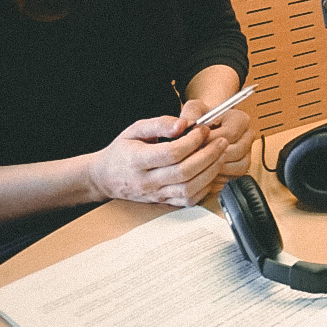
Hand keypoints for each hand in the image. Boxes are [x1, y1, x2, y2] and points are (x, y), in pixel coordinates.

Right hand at [89, 116, 228, 206]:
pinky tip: (211, 172)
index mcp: (136, 160)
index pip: (171, 153)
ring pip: (189, 189)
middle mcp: (146, 181)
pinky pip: (189, 200)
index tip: (203, 129)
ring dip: (210, 172)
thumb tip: (183, 124)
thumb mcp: (135, 129)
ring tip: (220, 155)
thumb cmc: (122, 151)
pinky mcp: (163, 202)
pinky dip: (205, 187)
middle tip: (220, 141)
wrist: (105, 178)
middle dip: (208, 156)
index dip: (192, 141)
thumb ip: (160, 124)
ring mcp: (155, 194)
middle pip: (184, 172)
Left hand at [176, 97, 256, 187]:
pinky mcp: (242, 167)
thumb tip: (181, 126)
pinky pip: (232, 177)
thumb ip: (188, 115)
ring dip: (215, 168)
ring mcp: (247, 152)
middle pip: (234, 152)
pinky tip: (204, 171)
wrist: (209, 125)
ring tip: (199, 164)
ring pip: (235, 167)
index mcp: (241, 119)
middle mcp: (248, 136)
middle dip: (211, 156)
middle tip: (194, 157)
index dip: (208, 142)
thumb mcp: (193, 109)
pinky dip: (218, 176)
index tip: (194, 144)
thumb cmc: (203, 117)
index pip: (228, 135)